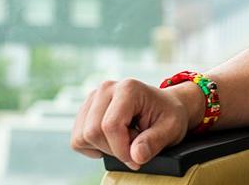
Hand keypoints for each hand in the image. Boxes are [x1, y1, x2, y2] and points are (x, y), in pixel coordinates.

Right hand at [69, 78, 193, 170]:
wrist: (164, 107)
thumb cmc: (168, 116)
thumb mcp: (170, 129)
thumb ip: (154, 142)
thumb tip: (135, 156)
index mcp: (128, 89)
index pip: (110, 126)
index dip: (121, 149)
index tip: (137, 159)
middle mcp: (106, 88)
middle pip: (93, 132)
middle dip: (113, 149)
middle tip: (134, 145)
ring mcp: (93, 98)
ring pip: (82, 137)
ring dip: (104, 148)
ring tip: (126, 139)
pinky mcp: (86, 110)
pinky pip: (78, 139)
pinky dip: (94, 147)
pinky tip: (113, 140)